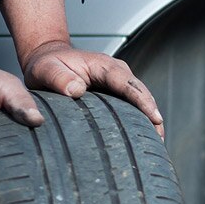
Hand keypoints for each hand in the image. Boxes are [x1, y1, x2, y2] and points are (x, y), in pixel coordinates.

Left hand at [19, 41, 163, 137]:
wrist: (48, 59)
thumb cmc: (47, 65)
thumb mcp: (45, 69)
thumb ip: (58, 78)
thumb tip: (77, 90)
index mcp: (103, 65)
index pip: (128, 84)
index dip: (142, 101)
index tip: (155, 119)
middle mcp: (117, 72)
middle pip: (142, 93)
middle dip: (153, 115)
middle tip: (159, 140)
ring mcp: (120, 82)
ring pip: (142, 100)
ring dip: (150, 120)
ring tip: (156, 144)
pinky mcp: (118, 93)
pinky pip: (134, 106)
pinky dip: (141, 120)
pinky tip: (144, 138)